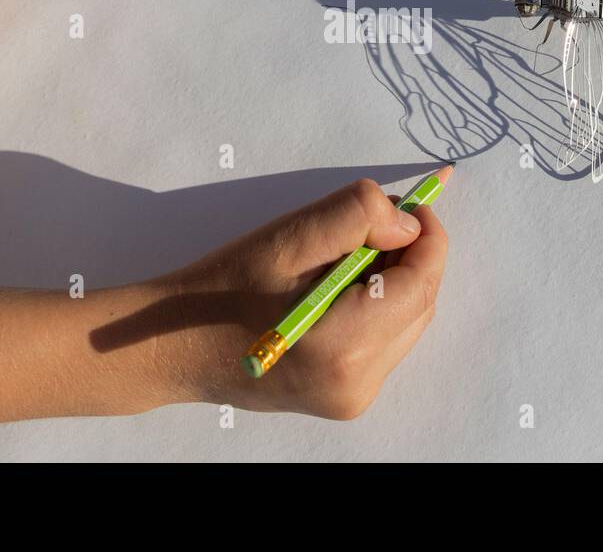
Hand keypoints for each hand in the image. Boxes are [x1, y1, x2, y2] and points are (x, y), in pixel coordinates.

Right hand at [146, 178, 447, 419]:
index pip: (420, 285)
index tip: (416, 204)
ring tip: (352, 250)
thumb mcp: (288, 239)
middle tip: (381, 218)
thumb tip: (408, 224)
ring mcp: (352, 398)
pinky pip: (384, 341)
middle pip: (419, 305)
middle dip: (412, 256)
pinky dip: (377, 305)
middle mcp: (358, 384)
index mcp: (345, 347)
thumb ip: (355, 218)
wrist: (173, 345)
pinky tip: (341, 283)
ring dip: (395, 279)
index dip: (429, 238)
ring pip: (405, 323)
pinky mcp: (344, 398)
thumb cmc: (222, 289)